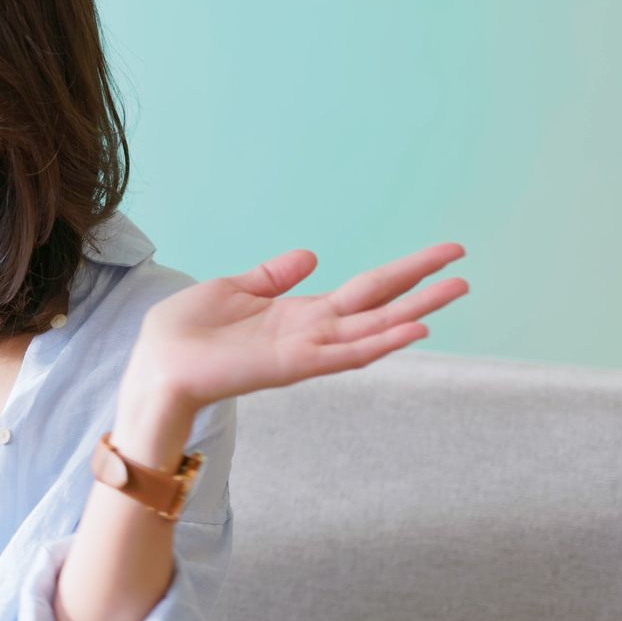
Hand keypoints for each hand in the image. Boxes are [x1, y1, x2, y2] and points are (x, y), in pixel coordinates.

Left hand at [129, 242, 469, 410]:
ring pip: (374, 330)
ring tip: (455, 291)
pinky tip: (412, 330)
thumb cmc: (185, 332)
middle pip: (380, 306)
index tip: (442, 255)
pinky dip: (380, 343)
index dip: (403, 272)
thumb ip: (274, 276)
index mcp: (299, 313)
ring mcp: (307, 350)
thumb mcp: (233, 288)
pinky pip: (346, 355)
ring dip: (415, 313)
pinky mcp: (292, 365)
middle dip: (422, 287)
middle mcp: (312, 332)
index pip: (365, 289)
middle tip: (465, 268)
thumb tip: (312, 255)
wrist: (156, 365)